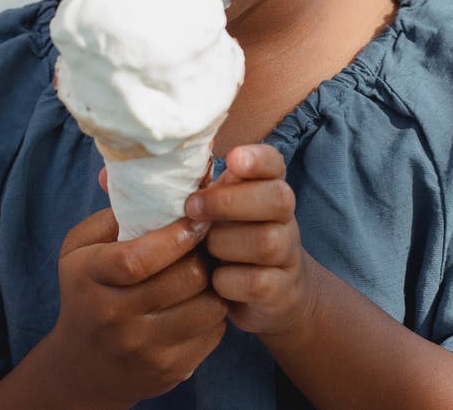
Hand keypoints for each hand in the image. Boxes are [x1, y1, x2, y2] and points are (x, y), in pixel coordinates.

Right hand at [48, 206, 226, 406]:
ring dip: (213, 284)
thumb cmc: (86, 292)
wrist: (82, 367)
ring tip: (205, 271)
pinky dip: (214, 312)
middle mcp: (112, 317)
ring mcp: (142, 348)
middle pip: (182, 280)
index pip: (138, 258)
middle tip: (206, 243)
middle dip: (202, 255)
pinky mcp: (168, 369)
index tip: (196, 219)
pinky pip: (212, 332)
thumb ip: (113, 214)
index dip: (177, 236)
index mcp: (88, 278)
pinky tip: (200, 300)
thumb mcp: (81, 249)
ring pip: (206, 307)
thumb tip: (156, 178)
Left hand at [185, 144, 316, 339]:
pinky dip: (228, 281)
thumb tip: (166, 168)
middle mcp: (284, 219)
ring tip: (204, 249)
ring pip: (266, 241)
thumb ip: (206, 191)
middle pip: (277, 199)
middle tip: (192, 208)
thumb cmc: (230, 242)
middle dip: (230, 201)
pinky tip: (214, 280)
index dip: (258, 159)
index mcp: (268, 191)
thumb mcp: (220, 214)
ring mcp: (287, 255)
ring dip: (225, 243)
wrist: (269, 295)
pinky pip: (257, 282)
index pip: (274, 164)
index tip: (232, 158)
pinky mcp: (281, 290)